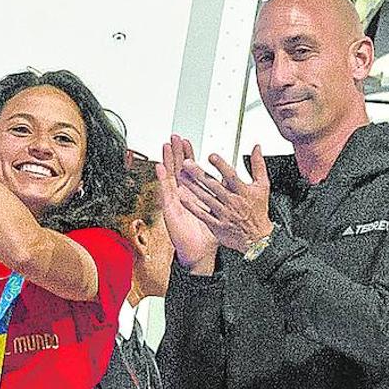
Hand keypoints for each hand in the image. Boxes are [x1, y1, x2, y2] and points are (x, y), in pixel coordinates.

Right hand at [157, 135, 218, 273]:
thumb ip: (221, 194)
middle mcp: (182, 195)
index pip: (189, 170)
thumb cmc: (207, 233)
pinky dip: (162, 179)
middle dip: (176, 152)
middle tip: (175, 137)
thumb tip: (228, 179)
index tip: (188, 141)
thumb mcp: (218, 210)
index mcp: (193, 194)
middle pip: (177, 168)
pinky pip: (165, 191)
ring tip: (166, 146)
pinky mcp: (170, 209)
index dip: (188, 155)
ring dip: (167, 160)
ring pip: (170, 176)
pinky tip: (160, 167)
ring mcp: (174, 201)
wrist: (200, 251)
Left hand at [178, 144, 273, 253]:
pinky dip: (192, 206)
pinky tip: (181, 198)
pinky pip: (202, 214)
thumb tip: (256, 147)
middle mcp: (232, 201)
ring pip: (205, 198)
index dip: (221, 166)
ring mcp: (223, 213)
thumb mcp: (263, 186)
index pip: (231, 176)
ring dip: (192, 187)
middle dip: (199, 173)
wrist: (257, 238)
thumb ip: (258, 165)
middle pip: (214, 185)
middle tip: (186, 163)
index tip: (211, 156)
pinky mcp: (216, 224)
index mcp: (243, 191)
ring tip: (181, 176)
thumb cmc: (258, 210)